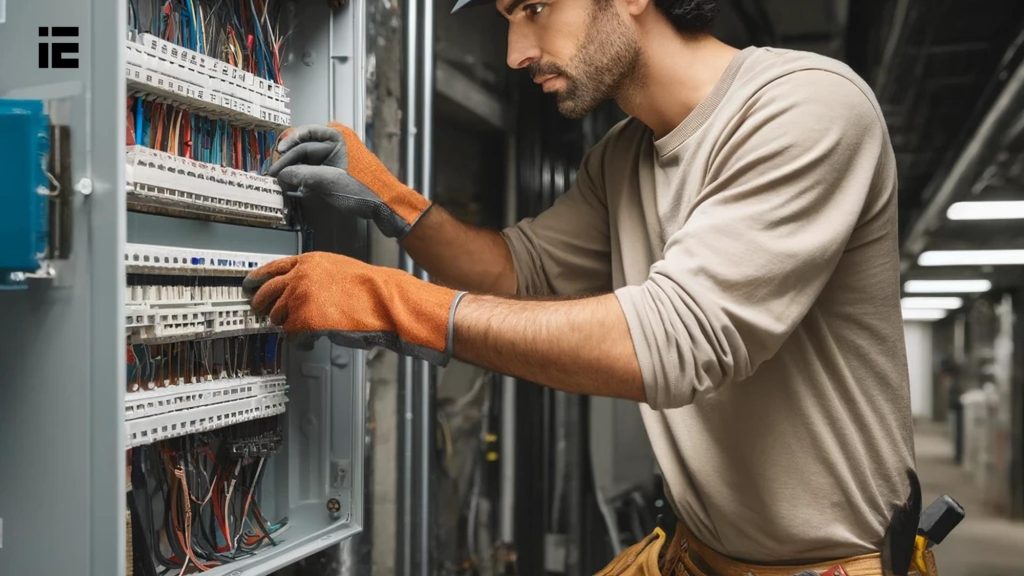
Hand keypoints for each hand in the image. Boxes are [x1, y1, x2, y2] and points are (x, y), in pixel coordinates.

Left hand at [243, 252, 464, 364]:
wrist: (383, 299)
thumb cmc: (370, 287)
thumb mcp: (338, 268)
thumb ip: (315, 274)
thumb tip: (298, 287)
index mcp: (309, 261)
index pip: (272, 267)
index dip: (257, 278)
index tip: (249, 284)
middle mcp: (300, 276)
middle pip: (267, 292)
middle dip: (261, 304)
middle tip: (261, 312)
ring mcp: (299, 296)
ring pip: (277, 315)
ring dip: (284, 323)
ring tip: (296, 327)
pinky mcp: (303, 317)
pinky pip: (289, 332)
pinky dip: (296, 338)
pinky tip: (307, 338)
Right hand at [268, 123, 430, 238]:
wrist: (386, 206)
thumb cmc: (366, 190)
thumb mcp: (328, 181)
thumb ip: (302, 175)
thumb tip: (282, 175)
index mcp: (338, 137)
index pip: (304, 137)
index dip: (286, 149)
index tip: (276, 160)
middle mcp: (337, 144)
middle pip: (303, 149)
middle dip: (288, 162)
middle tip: (274, 175)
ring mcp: (337, 157)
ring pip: (307, 161)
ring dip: (294, 171)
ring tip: (282, 182)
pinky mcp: (337, 171)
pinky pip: (315, 170)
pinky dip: (304, 178)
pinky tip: (295, 186)